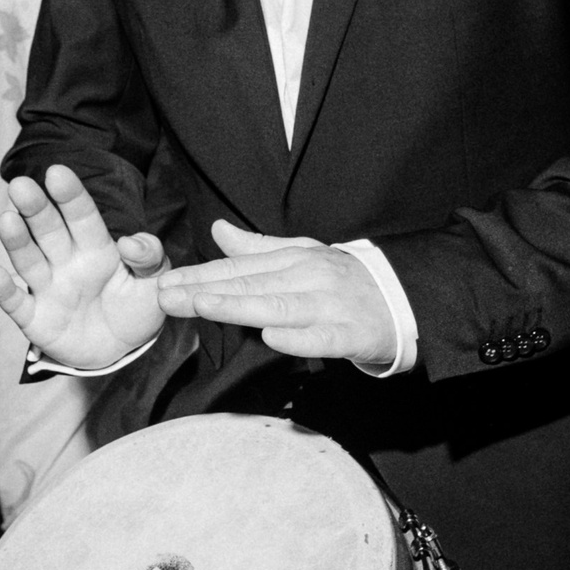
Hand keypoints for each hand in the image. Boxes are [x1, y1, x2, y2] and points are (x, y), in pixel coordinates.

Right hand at [0, 165, 167, 368]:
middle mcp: (67, 262)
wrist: (120, 350)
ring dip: (17, 242)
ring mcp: (48, 289)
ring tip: (6, 220)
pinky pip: (17, 304)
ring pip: (29, 260)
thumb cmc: (135, 308)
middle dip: (35, 208)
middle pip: (49, 231)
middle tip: (21, 185)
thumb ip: (150, 258)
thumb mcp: (154, 283)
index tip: (57, 172)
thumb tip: (129, 242)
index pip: (82, 216)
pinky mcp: (35, 319)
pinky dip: (5, 291)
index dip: (70, 195)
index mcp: (96, 248)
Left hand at [156, 220, 394, 366]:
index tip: (165, 281)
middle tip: (166, 296)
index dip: (200, 274)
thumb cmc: (344, 281)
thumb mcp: (304, 255)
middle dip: (205, 290)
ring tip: (203, 305)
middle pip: (251, 285)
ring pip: (279, 308)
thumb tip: (218, 230)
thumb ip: (258, 246)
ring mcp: (330, 306)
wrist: (404, 301)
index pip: (239, 267)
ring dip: (240, 306)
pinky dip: (297, 338)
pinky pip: (321, 339)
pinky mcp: (350, 335)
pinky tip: (271, 337)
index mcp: (295, 258)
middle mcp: (309, 278)